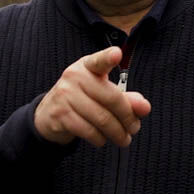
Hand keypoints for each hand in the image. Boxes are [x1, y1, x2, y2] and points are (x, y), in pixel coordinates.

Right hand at [32, 45, 151, 146]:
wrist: (48, 114)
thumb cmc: (83, 100)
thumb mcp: (103, 94)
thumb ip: (126, 99)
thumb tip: (144, 107)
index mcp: (88, 66)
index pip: (99, 61)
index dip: (108, 57)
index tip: (117, 54)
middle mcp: (74, 76)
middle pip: (112, 98)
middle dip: (128, 118)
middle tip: (134, 129)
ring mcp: (65, 95)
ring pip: (102, 119)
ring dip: (117, 133)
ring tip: (124, 139)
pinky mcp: (60, 114)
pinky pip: (89, 131)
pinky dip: (100, 139)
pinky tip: (102, 140)